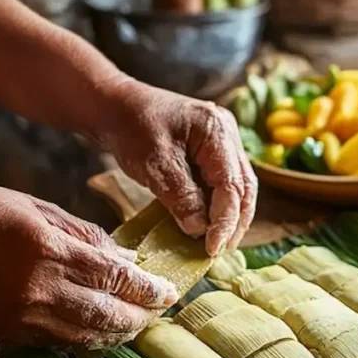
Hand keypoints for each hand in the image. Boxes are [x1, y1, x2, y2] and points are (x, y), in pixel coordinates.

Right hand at [0, 186, 178, 346]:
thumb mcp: (40, 209)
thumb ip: (87, 236)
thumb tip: (129, 258)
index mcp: (49, 250)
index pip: (115, 276)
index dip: (147, 288)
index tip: (169, 291)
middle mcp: (40, 288)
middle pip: (107, 314)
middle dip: (141, 316)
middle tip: (160, 311)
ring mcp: (25, 316)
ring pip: (88, 336)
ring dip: (119, 333)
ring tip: (137, 324)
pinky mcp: (12, 333)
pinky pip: (61, 343)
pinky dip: (88, 339)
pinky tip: (103, 331)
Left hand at [98, 79, 256, 255]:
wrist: (114, 106)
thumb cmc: (130, 127)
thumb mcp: (153, 163)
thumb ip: (180, 196)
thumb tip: (200, 230)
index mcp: (216, 131)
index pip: (232, 185)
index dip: (225, 220)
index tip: (212, 248)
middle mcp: (227, 135)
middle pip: (244, 187)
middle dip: (234, 222)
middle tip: (218, 251)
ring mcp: (223, 143)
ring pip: (238, 188)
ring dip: (230, 217)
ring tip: (216, 244)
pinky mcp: (212, 153)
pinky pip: (223, 184)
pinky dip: (218, 207)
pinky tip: (209, 226)